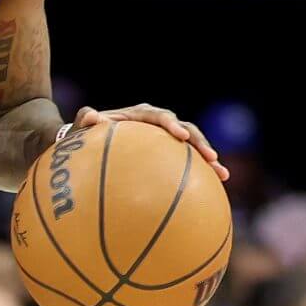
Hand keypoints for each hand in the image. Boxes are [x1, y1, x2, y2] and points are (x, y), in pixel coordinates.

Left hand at [72, 103, 228, 180]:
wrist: (92, 138)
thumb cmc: (85, 133)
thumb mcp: (82, 126)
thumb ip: (85, 119)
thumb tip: (92, 116)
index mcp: (140, 115)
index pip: (160, 117)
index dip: (172, 125)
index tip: (181, 136)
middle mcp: (157, 124)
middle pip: (186, 129)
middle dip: (200, 143)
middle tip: (212, 158)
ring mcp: (165, 138)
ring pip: (192, 146)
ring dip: (209, 159)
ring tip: (223, 175)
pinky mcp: (168, 153)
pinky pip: (187, 162)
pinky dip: (201, 173)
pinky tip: (215, 190)